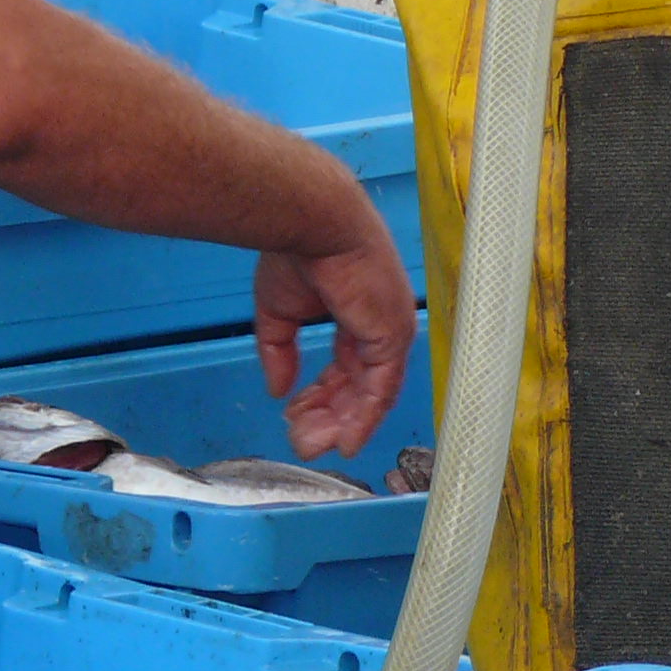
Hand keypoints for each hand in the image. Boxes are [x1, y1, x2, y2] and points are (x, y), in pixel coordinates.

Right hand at [253, 198, 418, 459]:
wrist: (313, 225)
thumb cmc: (298, 254)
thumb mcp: (281, 312)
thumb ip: (280, 351)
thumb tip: (278, 390)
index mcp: (360, 314)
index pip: (346, 367)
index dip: (322, 395)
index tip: (295, 414)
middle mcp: (382, 326)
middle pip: (359, 386)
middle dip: (328, 417)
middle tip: (302, 441)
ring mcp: (391, 332)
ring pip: (370, 394)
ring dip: (340, 424)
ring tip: (311, 444)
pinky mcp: (392, 338)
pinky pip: (380, 391)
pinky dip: (363, 419)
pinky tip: (344, 442)